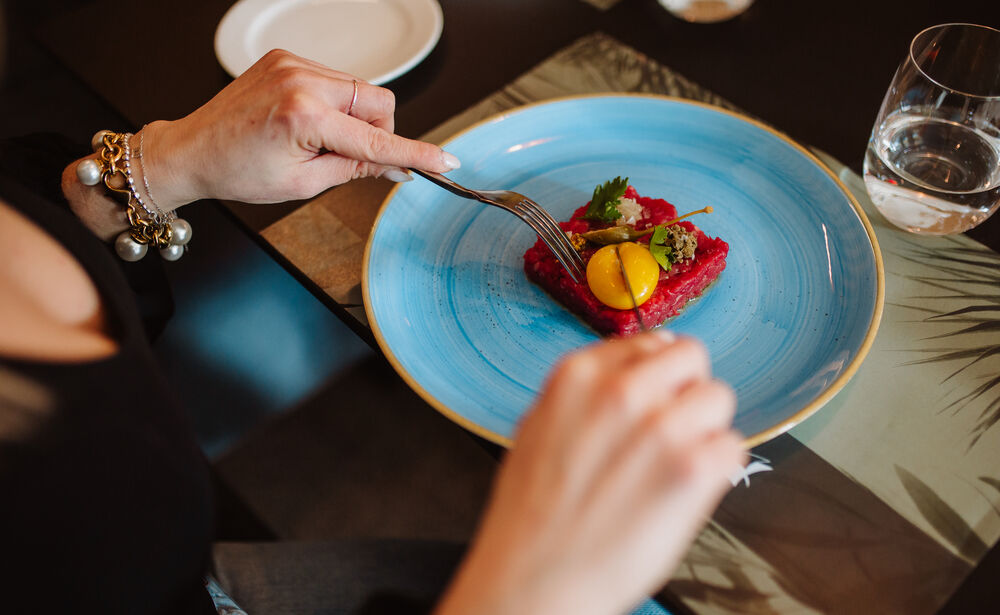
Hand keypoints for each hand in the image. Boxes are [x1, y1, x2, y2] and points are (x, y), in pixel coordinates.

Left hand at [141, 49, 457, 207]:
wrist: (193, 150)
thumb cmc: (238, 171)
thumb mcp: (304, 183)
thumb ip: (356, 168)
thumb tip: (395, 165)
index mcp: (303, 117)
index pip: (377, 137)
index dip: (415, 152)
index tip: (444, 160)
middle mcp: (300, 81)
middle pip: (378, 101)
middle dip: (377, 130)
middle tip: (352, 156)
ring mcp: (292, 64)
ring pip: (360, 88)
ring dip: (355, 117)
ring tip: (319, 140)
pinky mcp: (286, 58)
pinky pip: (335, 79)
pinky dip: (335, 103)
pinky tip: (309, 121)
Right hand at [435, 332, 744, 614]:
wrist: (535, 580)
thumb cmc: (532, 518)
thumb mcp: (539, 428)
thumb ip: (587, 395)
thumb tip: (627, 376)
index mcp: (579, 375)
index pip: (651, 341)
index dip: (658, 375)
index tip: (658, 396)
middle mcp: (622, 390)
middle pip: (693, 357)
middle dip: (687, 390)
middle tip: (675, 427)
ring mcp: (661, 427)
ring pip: (718, 398)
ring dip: (706, 429)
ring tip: (677, 465)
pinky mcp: (692, 469)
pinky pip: (732, 447)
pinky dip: (719, 470)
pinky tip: (686, 491)